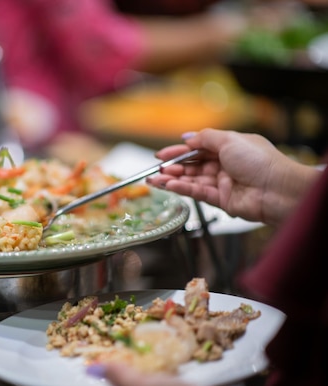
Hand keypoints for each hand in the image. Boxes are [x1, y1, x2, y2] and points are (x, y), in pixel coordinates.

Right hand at [146, 128, 319, 225]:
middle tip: (157, 169)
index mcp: (230, 148)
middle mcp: (225, 165)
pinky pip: (198, 193)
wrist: (276, 189)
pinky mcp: (222, 200)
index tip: (161, 155)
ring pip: (192, 181)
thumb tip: (187, 137)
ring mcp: (223, 183)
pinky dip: (183, 189)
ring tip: (156, 180)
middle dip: (174, 167)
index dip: (179, 151)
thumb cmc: (259, 161)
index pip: (198, 149)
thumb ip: (205, 138)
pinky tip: (170, 186)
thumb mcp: (230, 139)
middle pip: (193, 166)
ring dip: (174, 180)